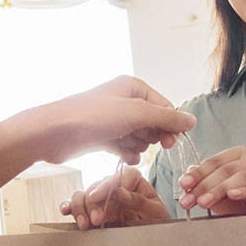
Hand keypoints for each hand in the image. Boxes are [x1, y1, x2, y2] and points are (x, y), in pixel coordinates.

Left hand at [6, 76, 196, 164]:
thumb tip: (192, 121)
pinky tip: (125, 158)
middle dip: (154, 136)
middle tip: (156, 147)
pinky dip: (127, 153)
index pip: (164, 106)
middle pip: (152, 122)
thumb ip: (166, 118)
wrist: (53, 133)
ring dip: (139, 146)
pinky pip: (124, 146)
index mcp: (133, 87)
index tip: (171, 142)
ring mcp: (112, 120)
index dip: (170, 125)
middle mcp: (123, 101)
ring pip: (138, 136)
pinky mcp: (102, 137)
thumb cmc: (92, 117)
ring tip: (131, 150)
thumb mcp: (135, 113)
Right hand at [60, 165, 168, 229]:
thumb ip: (140, 201)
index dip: (109, 185)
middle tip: (96, 219)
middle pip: (98, 185)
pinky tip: (66, 213)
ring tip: (85, 224)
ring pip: (83, 195)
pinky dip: (69, 207)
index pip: (120, 175)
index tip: (101, 197)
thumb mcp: (157, 213)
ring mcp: (102, 199)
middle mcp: (115, 186)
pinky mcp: (92, 211)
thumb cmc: (159, 223)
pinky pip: (76, 205)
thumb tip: (120, 192)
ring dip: (80, 208)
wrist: (155, 242)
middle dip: (93, 202)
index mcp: (134, 181)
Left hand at [178, 146, 245, 215]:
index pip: (216, 161)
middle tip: (191, 199)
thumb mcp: (218, 194)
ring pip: (242, 177)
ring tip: (204, 202)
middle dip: (205, 185)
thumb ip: (205, 182)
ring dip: (220, 189)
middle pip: (227, 169)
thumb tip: (189, 171)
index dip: (198, 173)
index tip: (184, 184)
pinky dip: (245, 191)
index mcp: (240, 156)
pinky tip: (233, 195)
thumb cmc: (242, 205)